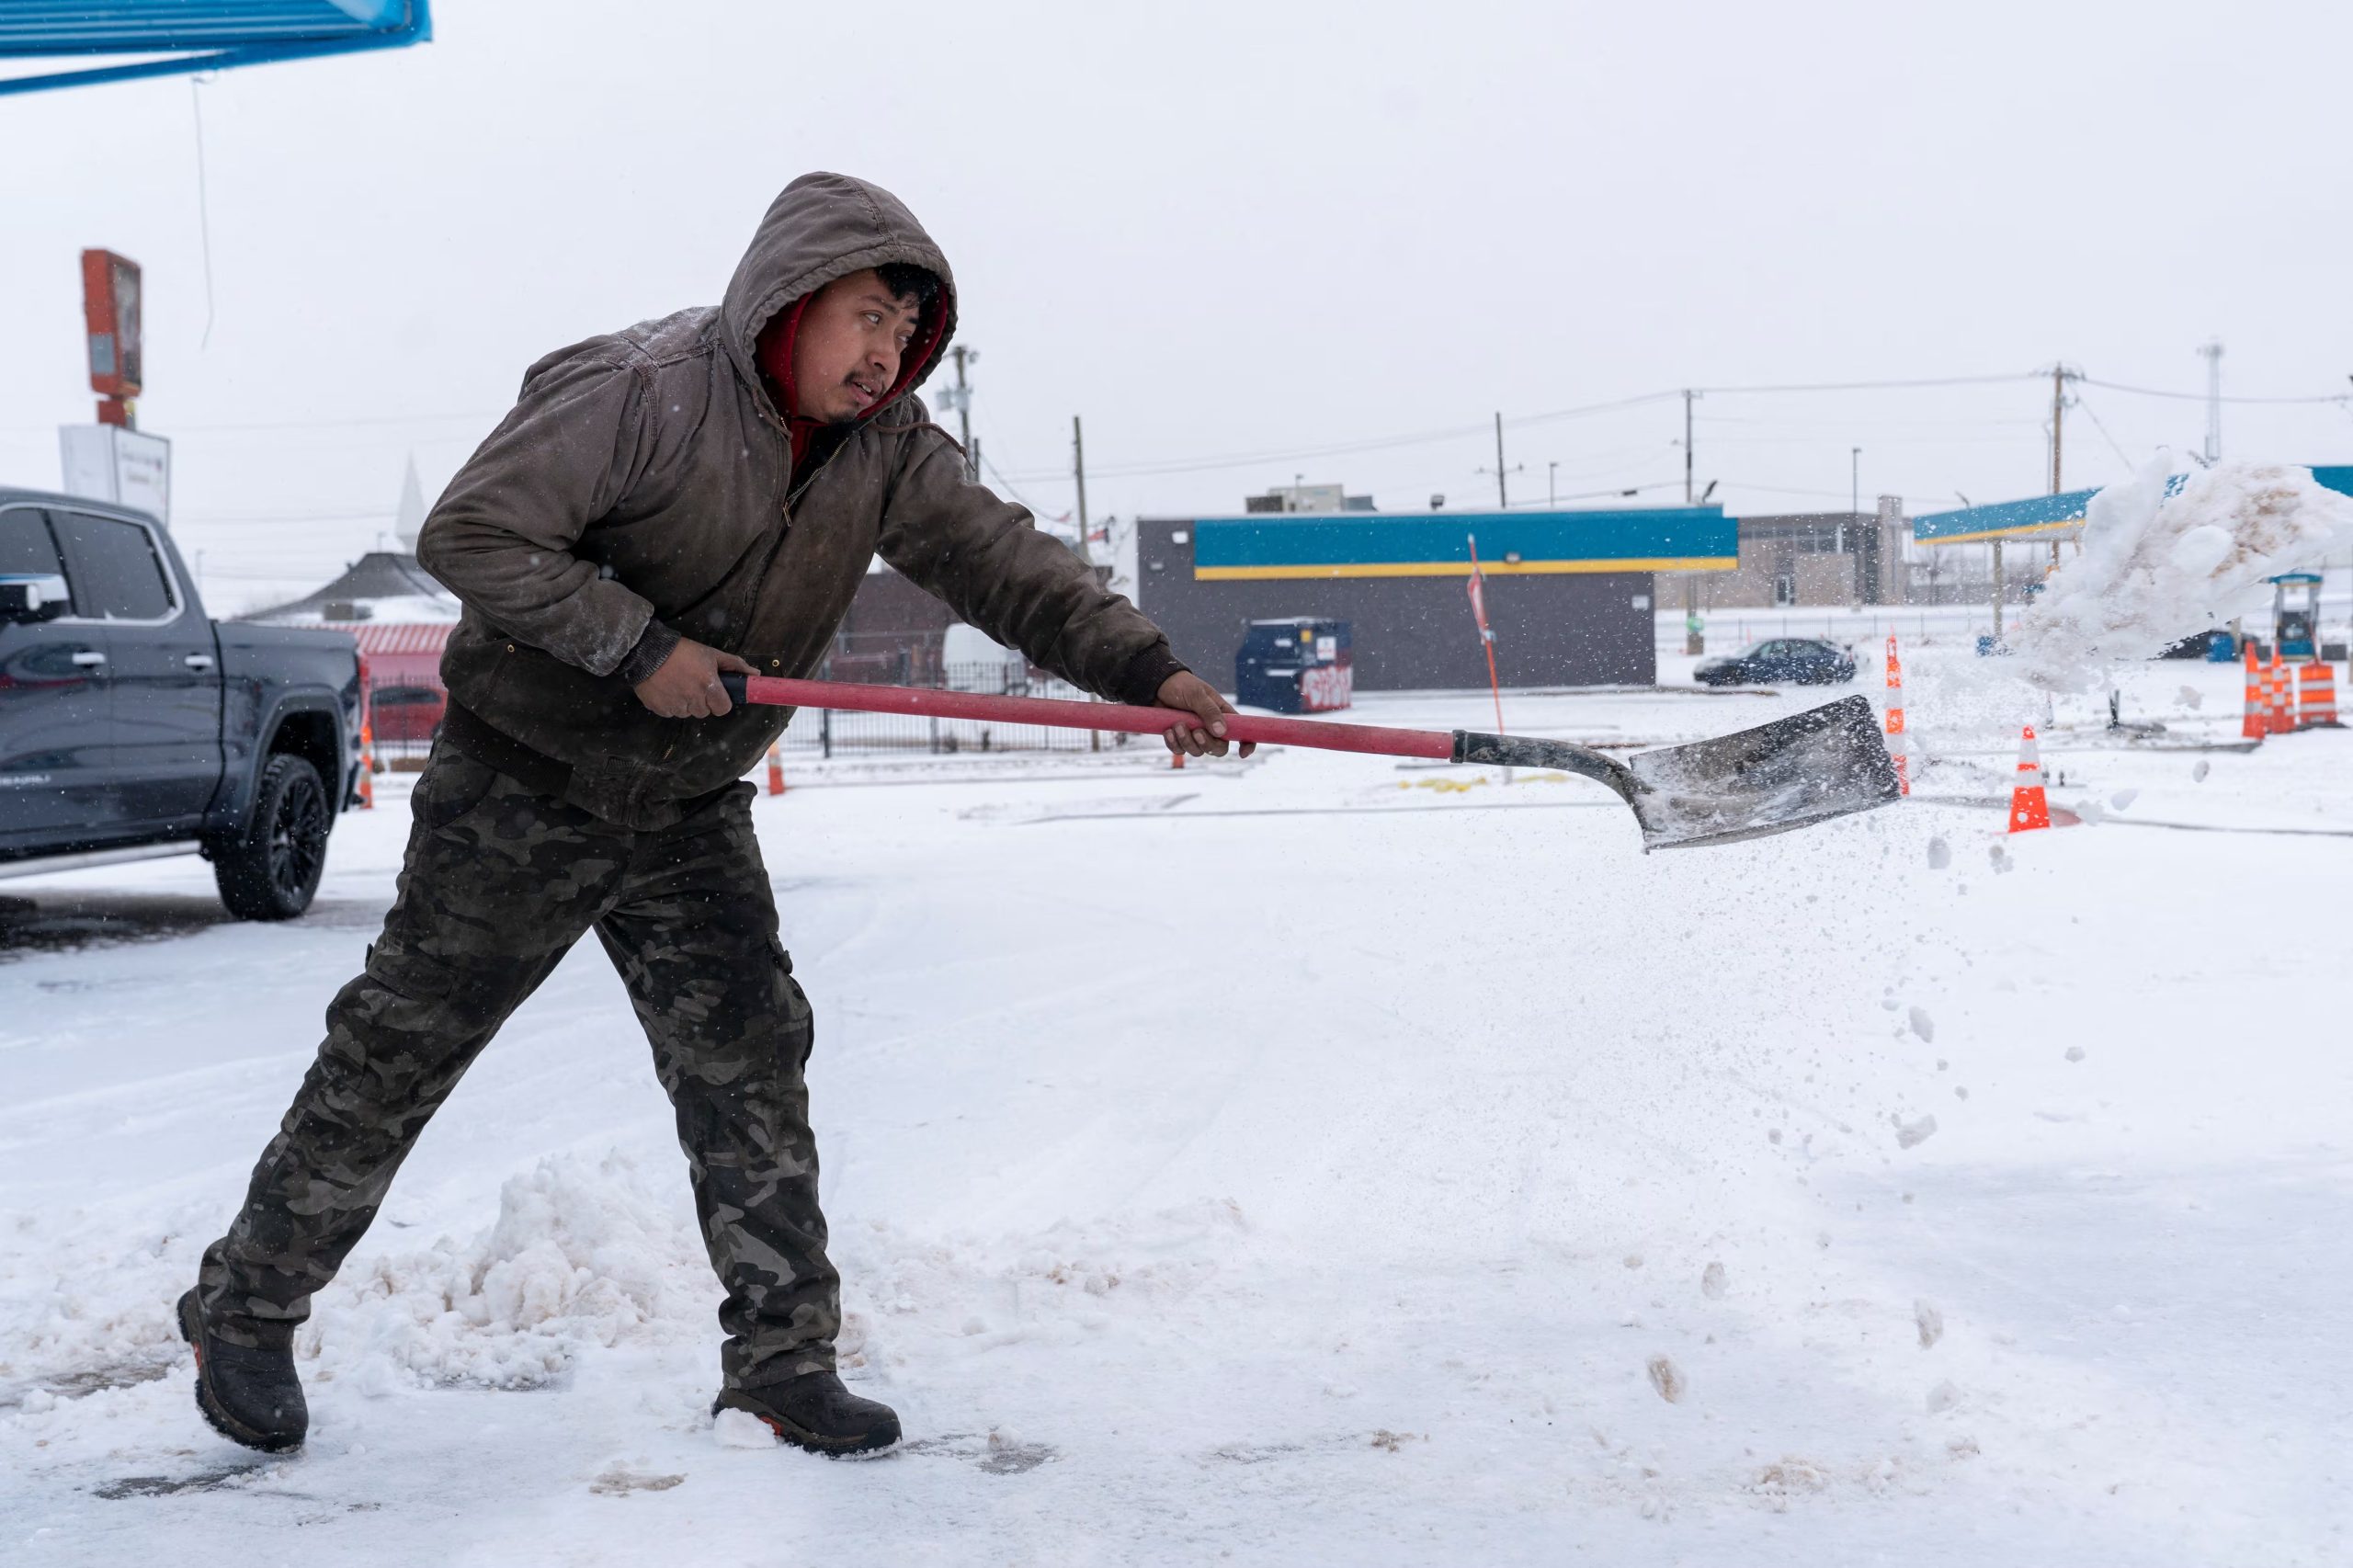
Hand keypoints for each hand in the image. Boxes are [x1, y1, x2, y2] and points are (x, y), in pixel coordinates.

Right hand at [633, 639, 757, 717]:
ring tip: (678, 683)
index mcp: (709, 687)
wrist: (648, 651)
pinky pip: (671, 712)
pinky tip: (666, 688)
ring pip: (687, 713)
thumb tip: (755, 674)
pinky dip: (670, 703)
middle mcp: (693, 699)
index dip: (720, 701)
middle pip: (705, 712)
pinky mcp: (659, 709)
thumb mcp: (711, 654)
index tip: (715, 692)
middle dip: (703, 701)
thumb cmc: (683, 651)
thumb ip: (735, 665)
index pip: (723, 709)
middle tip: (694, 684)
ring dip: (686, 703)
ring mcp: (675, 706)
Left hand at [1155, 671, 1253, 758]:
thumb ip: (1209, 711)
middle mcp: (1211, 727)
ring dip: (1186, 741)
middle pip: (1219, 749)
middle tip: (1197, 732)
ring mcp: (1195, 734)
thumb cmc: (1182, 686)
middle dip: (1207, 744)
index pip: (1241, 732)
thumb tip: (1221, 732)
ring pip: (1198, 751)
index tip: (1242, 754)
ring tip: (1177, 724)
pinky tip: (1168, 730)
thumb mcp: (1196, 694)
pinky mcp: (1180, 738)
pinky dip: (1174, 743)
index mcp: (1222, 714)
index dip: (1246, 744)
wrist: (1158, 685)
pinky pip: (1180, 750)